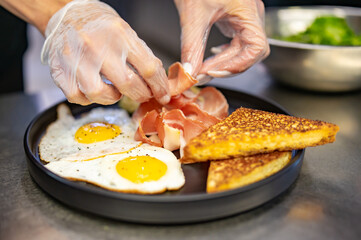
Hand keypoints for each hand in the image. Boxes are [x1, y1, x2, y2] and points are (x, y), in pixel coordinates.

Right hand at [41, 0, 169, 104]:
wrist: (66, 14)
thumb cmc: (99, 25)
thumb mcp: (126, 32)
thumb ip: (141, 56)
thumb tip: (159, 81)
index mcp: (119, 35)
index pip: (148, 68)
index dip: (159, 86)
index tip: (162, 95)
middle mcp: (97, 46)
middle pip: (128, 84)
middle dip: (141, 95)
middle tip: (142, 94)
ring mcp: (76, 59)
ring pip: (99, 93)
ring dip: (113, 98)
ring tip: (115, 91)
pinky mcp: (60, 71)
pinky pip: (77, 97)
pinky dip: (89, 99)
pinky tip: (95, 91)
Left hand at [174, 0, 269, 83]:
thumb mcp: (193, 15)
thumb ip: (192, 46)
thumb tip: (190, 71)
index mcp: (248, 12)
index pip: (257, 48)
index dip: (238, 65)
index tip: (215, 71)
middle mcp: (250, 15)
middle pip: (250, 52)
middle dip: (227, 66)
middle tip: (204, 73)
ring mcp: (244, 17)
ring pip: (243, 49)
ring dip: (224, 62)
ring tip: (204, 68)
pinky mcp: (234, 18)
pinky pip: (237, 42)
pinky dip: (224, 54)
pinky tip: (212, 56)